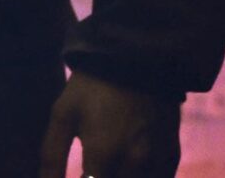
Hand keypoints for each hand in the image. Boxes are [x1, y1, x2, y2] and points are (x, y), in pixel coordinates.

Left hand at [38, 71, 181, 177]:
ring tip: (107, 165)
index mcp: (102, 153)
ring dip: (121, 177)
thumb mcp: (63, 115)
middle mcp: (134, 162)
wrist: (136, 58)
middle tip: (93, 168)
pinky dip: (143, 177)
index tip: (79, 174)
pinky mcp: (172, 156)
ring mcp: (157, 160)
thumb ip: (52, 157)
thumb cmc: (91, 87)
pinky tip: (128, 166)